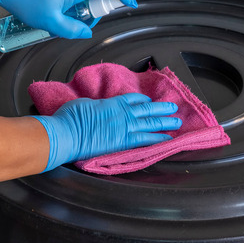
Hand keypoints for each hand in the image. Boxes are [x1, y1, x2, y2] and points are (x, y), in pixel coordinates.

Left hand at [0, 0, 136, 38]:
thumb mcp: (50, 22)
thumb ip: (72, 30)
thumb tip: (86, 32)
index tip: (131, 3)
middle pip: (94, 0)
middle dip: (89, 16)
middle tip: (72, 26)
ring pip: (81, 2)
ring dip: (75, 15)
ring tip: (55, 22)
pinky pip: (71, 0)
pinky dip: (67, 11)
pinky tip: (51, 17)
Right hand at [30, 93, 181, 171]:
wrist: (67, 134)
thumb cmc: (70, 118)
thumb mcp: (84, 104)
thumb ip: (97, 106)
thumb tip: (99, 108)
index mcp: (112, 103)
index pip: (132, 99)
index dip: (143, 100)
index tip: (149, 100)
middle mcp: (122, 114)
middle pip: (147, 110)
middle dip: (161, 108)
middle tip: (173, 108)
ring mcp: (125, 128)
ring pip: (151, 123)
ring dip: (165, 122)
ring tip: (177, 122)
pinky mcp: (124, 143)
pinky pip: (146, 140)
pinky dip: (158, 138)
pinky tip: (167, 139)